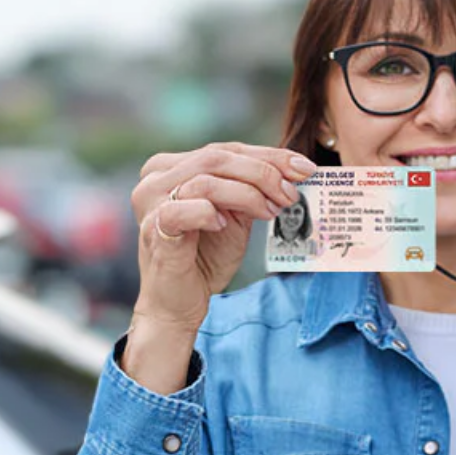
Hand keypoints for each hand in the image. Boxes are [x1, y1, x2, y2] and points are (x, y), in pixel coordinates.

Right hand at [128, 142, 314, 332]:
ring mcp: (150, 202)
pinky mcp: (153, 229)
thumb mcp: (235, 216)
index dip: (268, 156)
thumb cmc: (204, 258)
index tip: (305, 168)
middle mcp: (156, 177)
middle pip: (217, 158)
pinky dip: (208, 213)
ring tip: (270, 212)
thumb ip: (252, 190)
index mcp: (172, 166)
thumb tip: (294, 172)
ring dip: (246, 194)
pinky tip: (224, 225)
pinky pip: (182, 210)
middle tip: (291, 193)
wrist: (178, 304)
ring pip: (205, 181)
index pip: (226, 150)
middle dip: (263, 173)